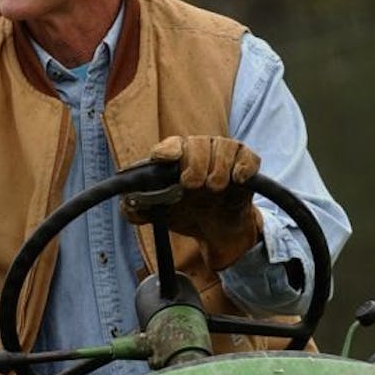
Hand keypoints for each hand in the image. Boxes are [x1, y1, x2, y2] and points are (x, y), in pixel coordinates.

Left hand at [125, 135, 263, 269]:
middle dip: (195, 163)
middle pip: (198, 142)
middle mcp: (200, 152)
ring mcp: (224, 158)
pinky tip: (237, 180)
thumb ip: (137, 212)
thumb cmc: (186, 214)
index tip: (164, 158)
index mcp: (177, 159)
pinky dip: (243, 167)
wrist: (216, 232)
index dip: (168, 149)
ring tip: (214, 188)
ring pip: (224, 146)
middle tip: (192, 185)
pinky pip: (247, 156)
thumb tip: (126, 203)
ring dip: (219, 168)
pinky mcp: (245, 167)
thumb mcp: (160, 216)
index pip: (171, 145)